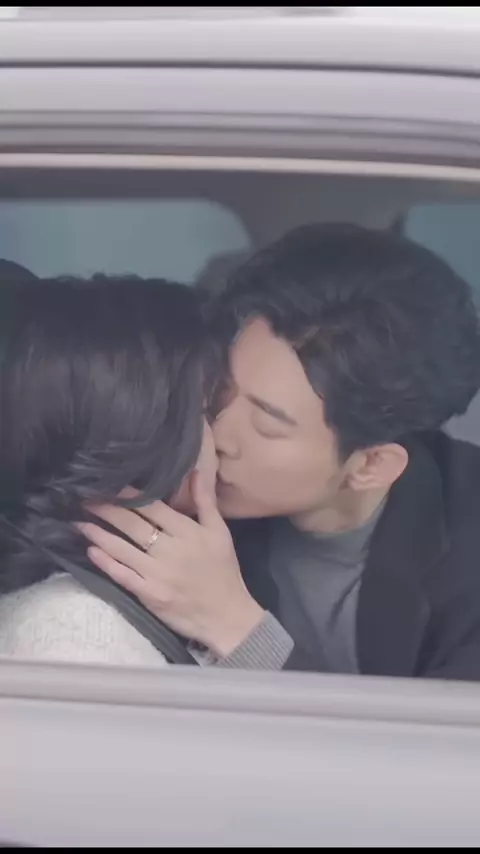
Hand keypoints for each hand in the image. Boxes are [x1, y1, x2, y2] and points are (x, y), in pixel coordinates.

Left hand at [77, 473, 264, 657]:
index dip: (129, 497)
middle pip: (133, 525)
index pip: (153, 508)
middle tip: (86, 499)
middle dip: (108, 511)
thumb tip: (195, 472)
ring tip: (80, 523)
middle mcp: (170, 550)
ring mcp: (157, 573)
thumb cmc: (223, 571)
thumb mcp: (220, 532)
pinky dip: (106, 563)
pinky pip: (123, 575)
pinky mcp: (149, 594)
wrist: (227, 615)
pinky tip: (91, 551)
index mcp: (187, 532)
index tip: (110, 486)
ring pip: (123, 549)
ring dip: (99, 535)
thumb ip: (206, 501)